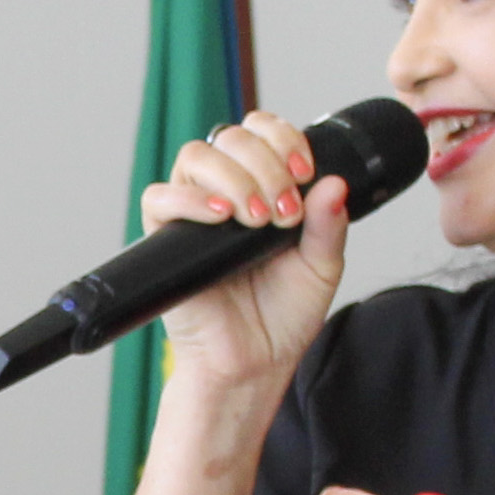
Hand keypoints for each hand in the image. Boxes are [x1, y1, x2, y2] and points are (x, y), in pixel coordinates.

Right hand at [136, 112, 354, 389]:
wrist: (254, 363)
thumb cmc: (282, 317)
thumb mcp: (322, 266)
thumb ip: (329, 224)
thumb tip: (335, 182)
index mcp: (262, 186)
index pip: (261, 131)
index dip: (283, 137)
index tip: (305, 171)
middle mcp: (225, 191)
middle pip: (230, 137)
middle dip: (265, 164)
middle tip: (285, 210)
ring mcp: (193, 213)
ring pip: (195, 156)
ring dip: (235, 178)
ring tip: (259, 220)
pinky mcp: (164, 240)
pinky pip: (159, 198)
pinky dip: (189, 200)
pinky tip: (221, 217)